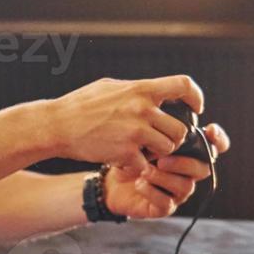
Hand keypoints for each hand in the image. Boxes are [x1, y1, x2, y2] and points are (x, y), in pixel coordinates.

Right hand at [47, 75, 206, 173]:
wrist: (57, 125)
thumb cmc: (80, 105)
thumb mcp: (110, 87)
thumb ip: (135, 91)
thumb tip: (151, 91)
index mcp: (141, 90)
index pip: (183, 85)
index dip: (195, 97)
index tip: (195, 109)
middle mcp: (143, 109)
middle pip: (180, 128)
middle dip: (174, 138)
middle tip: (160, 141)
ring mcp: (135, 132)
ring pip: (167, 148)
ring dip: (158, 154)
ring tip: (142, 152)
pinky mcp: (126, 153)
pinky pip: (145, 165)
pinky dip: (138, 167)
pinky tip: (125, 163)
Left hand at [104, 122, 231, 218]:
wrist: (111, 182)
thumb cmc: (131, 157)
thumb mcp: (143, 139)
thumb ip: (160, 131)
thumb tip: (167, 122)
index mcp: (189, 154)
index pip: (216, 147)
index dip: (219, 140)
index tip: (209, 130)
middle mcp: (188, 174)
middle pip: (203, 169)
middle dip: (183, 163)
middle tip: (161, 159)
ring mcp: (178, 192)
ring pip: (185, 186)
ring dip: (164, 178)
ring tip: (144, 171)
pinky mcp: (164, 207)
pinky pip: (166, 203)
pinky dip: (153, 192)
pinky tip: (139, 184)